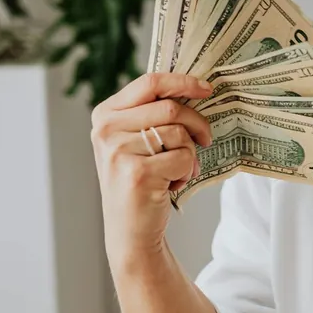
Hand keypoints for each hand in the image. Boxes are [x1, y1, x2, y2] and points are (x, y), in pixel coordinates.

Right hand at [91, 72, 213, 265]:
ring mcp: (118, 151)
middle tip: (206, 139)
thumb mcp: (135, 141)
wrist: (130, 231)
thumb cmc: (140, 181)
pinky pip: (182, 157)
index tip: (207, 88)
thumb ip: (151, 113)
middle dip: (197, 124)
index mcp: (105, 114)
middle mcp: (106, 130)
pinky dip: (186, 172)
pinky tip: (170, 185)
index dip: (183, 81)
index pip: (150, 82)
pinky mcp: (137, 172)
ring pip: (179, 133)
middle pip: (170, 107)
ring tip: (176, 171)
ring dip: (190, 154)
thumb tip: (195, 86)